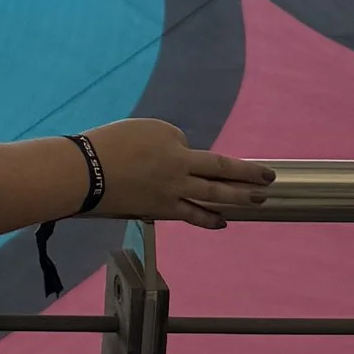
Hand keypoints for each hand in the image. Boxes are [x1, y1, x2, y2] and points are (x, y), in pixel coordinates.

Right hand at [88, 119, 273, 227]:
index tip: (169, 154)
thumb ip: (160, 146)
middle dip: (247, 174)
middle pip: (220, 169)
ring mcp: (172, 189)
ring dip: (239, 197)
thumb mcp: (136, 132)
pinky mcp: (162, 209)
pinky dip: (209, 218)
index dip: (182, 149)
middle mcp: (178, 164)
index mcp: (170, 139)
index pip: (186, 144)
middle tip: (268, 178)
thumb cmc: (104, 147)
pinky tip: (223, 221)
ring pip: (214, 195)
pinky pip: (192, 215)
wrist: (84, 173)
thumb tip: (170, 165)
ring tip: (258, 199)